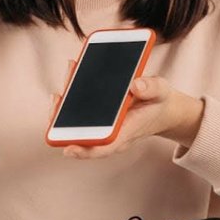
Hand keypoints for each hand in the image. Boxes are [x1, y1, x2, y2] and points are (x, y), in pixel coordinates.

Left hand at [61, 75, 204, 159]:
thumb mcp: (162, 92)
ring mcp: (101, 124)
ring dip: (67, 99)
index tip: (68, 149)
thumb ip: (152, 89)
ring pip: (76, 119)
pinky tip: (73, 69)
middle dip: (64, 118)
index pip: (104, 147)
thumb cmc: (158, 103)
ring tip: (69, 71)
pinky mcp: (97, 115)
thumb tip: (136, 85)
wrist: (160, 108)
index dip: (84, 151)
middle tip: (57, 97)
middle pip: (82, 133)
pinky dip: (73, 91)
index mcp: (126, 133)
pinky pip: (79, 108)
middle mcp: (109, 132)